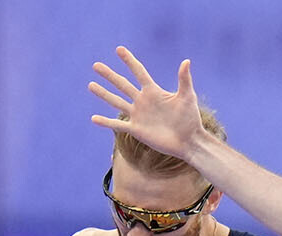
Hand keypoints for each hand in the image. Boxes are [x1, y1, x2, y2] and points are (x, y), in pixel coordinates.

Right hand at [90, 48, 204, 160]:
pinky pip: (118, 125)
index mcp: (153, 91)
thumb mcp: (187, 97)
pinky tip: (94, 118)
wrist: (188, 141)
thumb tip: (186, 61)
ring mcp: (138, 115)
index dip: (129, 61)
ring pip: (116, 102)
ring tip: (90, 84)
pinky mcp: (136, 130)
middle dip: (109, 75)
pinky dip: (106, 122)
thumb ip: (184, 80)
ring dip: (103, 94)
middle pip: (122, 85)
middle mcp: (143, 101)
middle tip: (96, 65)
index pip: (139, 72)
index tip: (119, 49)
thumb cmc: (190, 118)